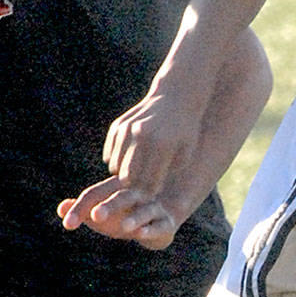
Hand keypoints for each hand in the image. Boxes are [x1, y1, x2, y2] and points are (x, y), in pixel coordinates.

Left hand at [58, 179, 177, 249]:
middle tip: (95, 216)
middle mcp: (136, 194)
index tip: (67, 223)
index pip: (95, 194)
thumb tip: (60, 209)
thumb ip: (83, 209)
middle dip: (108, 206)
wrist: (161, 218)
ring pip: (144, 210)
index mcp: (116, 188)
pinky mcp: (166, 223)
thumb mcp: (103, 212)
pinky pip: (159, 225)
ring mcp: (153, 207)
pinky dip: (151, 229)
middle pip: (121, 197)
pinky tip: (141, 234)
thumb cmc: (125, 213)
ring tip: (124, 226)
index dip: (80, 208)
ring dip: (134, 217)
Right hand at [102, 86, 203, 205]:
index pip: (149, 182)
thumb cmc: (185, 130)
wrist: (176, 97)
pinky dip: (116, 163)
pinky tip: (128, 164)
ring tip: (134, 178)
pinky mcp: (117, 126)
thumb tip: (150, 192)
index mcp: (162, 145)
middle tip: (139, 193)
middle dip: (133, 188)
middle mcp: (141, 136)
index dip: (149, 194)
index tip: (150, 199)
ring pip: (115, 167)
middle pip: (128, 177)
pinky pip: (109, 155)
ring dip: (123, 176)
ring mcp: (127, 130)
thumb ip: (169, 172)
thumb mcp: (186, 152)